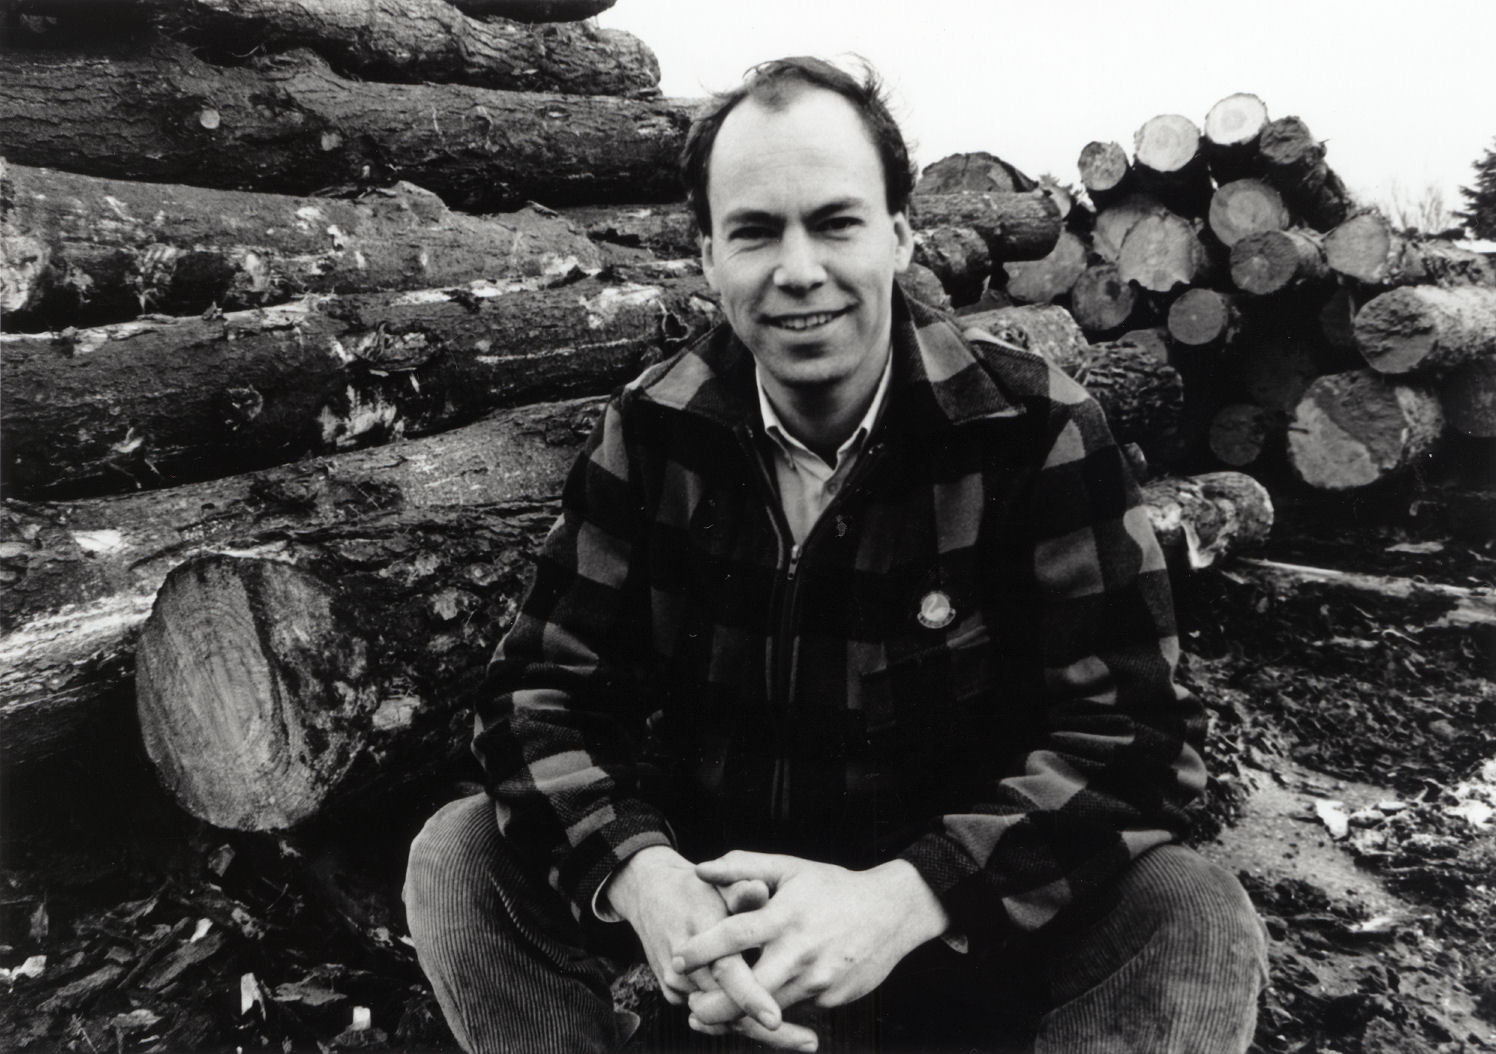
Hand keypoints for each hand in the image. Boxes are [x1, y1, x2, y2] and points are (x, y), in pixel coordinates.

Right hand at [603, 846, 787, 1035]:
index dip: (750, 997)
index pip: (726, 973)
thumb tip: (757, 889)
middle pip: (726, 1010)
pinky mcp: (674, 993)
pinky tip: (772, 1026)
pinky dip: (736, 1021)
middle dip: (768, 1033)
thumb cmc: (695, 885)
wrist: (650, 892)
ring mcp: (677, 983)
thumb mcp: (720, 882)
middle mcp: (686, 966)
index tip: (776, 1019)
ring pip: (720, 1018)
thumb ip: (740, 891)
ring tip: (802, 1039)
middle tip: (810, 1043)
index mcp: (702, 935)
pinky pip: (709, 1014)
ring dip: (757, 1029)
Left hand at [674, 852, 948, 1035]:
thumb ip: (743, 867)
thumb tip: (701, 870)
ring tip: (711, 1015)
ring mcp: (818, 978)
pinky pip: (796, 1009)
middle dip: (717, 1004)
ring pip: (771, 1007)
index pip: (736, 934)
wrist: (892, 911)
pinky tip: (758, 1009)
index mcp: (785, 915)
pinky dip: (774, 1011)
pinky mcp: (831, 998)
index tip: (677, 958)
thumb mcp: (789, 868)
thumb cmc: (832, 887)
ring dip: (740, 1015)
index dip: (703, 949)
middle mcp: (800, 950)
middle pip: (750, 988)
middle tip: (691, 1008)